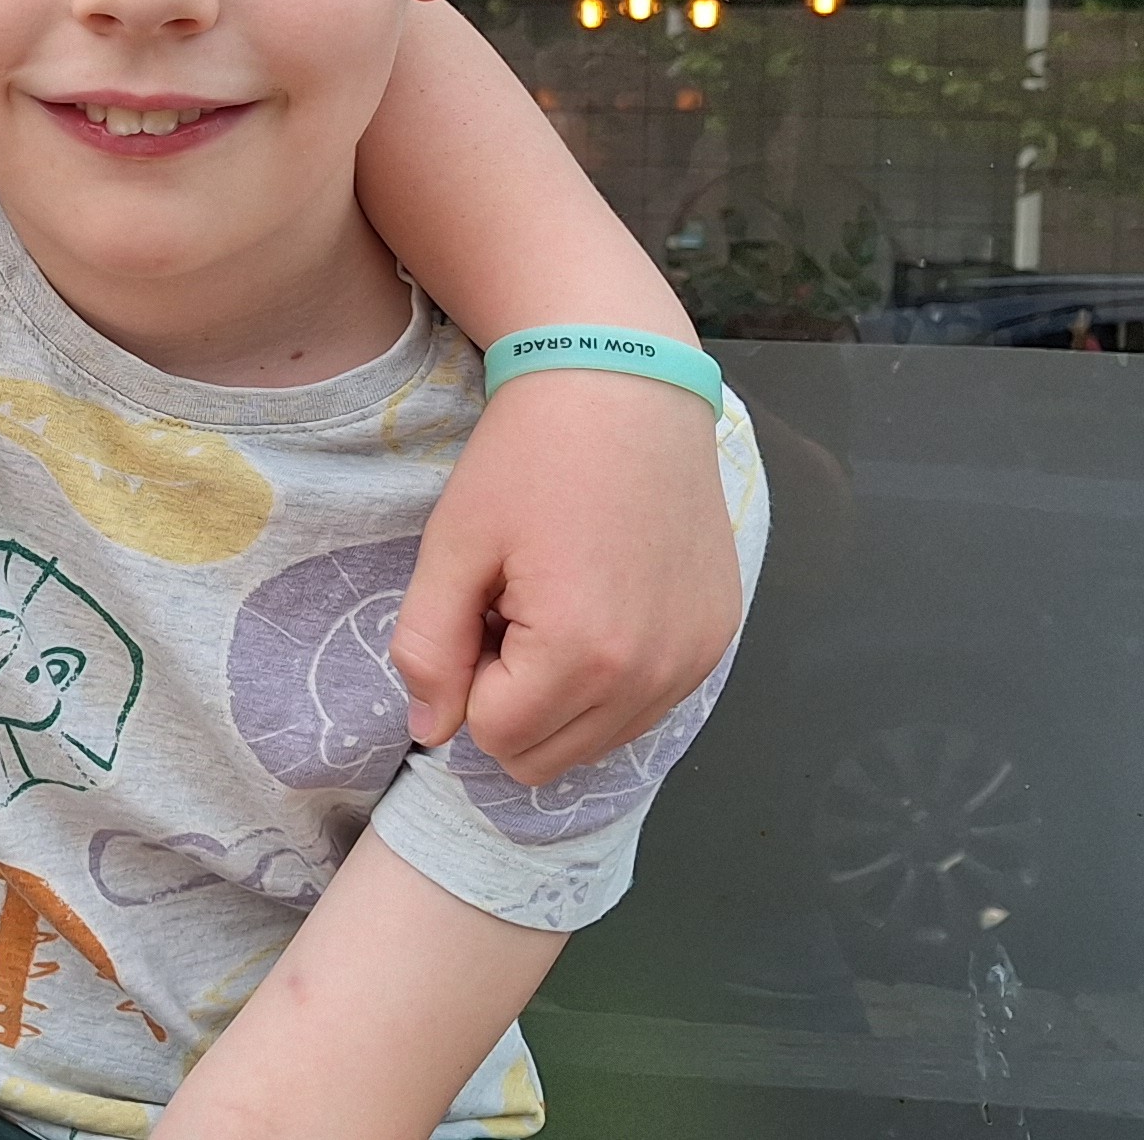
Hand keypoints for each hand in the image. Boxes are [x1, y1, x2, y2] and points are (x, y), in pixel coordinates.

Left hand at [391, 369, 737, 785]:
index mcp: (582, 652)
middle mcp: (652, 673)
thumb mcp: (454, 546)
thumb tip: (429, 732)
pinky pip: (644, 708)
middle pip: (545, 758)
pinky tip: (600, 601)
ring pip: (596, 743)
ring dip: (558, 696)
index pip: (492, 735)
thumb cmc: (530, 456)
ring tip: (554, 602)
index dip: (466, 679)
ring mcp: (695, 660)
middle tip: (510, 610)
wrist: (626, 385)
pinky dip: (608, 681)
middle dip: (510, 699)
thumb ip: (427, 648)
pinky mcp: (716, 640)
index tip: (479, 608)